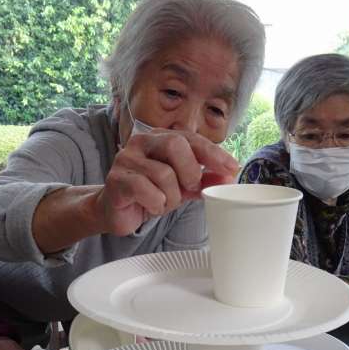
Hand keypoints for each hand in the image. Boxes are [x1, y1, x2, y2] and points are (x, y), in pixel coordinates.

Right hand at [95, 129, 238, 235]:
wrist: (116, 211)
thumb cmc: (149, 194)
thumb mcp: (182, 186)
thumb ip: (203, 180)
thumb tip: (228, 176)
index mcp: (160, 137)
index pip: (191, 138)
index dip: (214, 154)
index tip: (232, 168)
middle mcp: (142, 142)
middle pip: (175, 145)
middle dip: (190, 171)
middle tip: (190, 188)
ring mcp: (127, 159)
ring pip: (163, 174)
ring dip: (171, 196)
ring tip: (164, 203)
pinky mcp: (117, 179)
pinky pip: (146, 190)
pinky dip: (156, 204)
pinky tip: (151, 207)